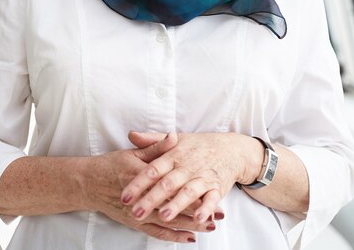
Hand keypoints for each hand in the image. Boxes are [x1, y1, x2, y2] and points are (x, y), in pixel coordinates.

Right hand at [86, 133, 217, 242]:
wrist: (89, 184)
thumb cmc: (111, 165)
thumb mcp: (134, 152)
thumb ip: (156, 146)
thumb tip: (174, 136)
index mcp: (144, 176)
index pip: (173, 184)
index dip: (193, 188)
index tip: (212, 188)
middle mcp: (142, 198)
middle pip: (174, 207)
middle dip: (198, 212)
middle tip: (219, 215)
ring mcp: (138, 214)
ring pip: (169, 223)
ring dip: (190, 226)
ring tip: (210, 227)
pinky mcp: (135, 223)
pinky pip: (157, 233)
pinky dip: (173, 237)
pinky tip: (188, 238)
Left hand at [121, 131, 263, 223]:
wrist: (230, 149)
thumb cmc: (197, 146)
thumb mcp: (175, 140)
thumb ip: (152, 140)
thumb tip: (131, 135)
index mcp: (173, 156)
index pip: (152, 170)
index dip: (138, 183)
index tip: (124, 196)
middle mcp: (186, 167)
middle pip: (167, 184)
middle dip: (151, 199)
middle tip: (136, 212)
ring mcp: (202, 177)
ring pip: (188, 192)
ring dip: (177, 204)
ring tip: (164, 216)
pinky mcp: (217, 188)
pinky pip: (211, 199)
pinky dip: (206, 208)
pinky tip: (199, 219)